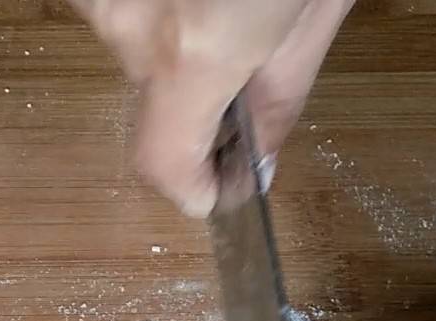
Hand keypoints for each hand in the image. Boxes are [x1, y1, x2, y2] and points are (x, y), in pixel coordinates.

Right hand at [70, 0, 353, 215]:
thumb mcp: (317, 3)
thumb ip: (283, 91)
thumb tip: (260, 160)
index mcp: (196, 48)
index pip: (163, 166)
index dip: (192, 187)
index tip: (217, 183)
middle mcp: (129, 22)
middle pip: (155, 96)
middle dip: (198, 79)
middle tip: (247, 29)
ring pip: (133, 44)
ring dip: (174, 30)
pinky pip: (118, 5)